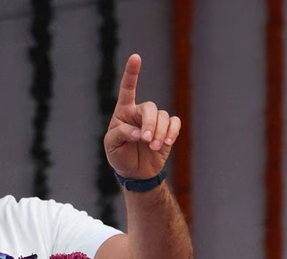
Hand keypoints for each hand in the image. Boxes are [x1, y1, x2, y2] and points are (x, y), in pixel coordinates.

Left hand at [104, 54, 180, 179]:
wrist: (135, 172)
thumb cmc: (119, 155)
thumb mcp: (111, 146)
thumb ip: (121, 134)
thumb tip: (139, 132)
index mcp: (123, 112)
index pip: (128, 89)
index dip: (132, 73)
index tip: (136, 57)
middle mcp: (139, 113)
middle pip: (149, 107)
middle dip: (150, 124)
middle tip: (147, 141)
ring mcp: (155, 120)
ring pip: (163, 117)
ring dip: (160, 132)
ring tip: (154, 148)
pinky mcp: (167, 129)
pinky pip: (175, 123)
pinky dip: (172, 132)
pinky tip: (167, 142)